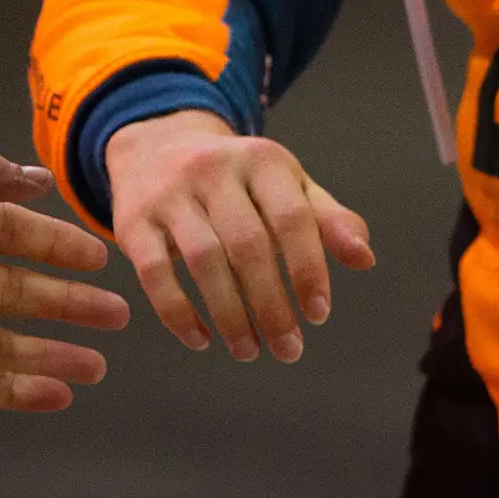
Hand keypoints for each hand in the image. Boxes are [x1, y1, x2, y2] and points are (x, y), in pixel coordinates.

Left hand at [0, 143, 130, 410]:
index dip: (52, 244)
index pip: (5, 232)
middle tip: (117, 315)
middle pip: (11, 289)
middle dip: (65, 303)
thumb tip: (37, 182)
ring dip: (49, 354)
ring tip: (98, 366)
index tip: (99, 259)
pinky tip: (57, 395)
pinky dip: (14, 391)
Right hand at [99, 111, 373, 362]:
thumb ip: (325, 219)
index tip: (318, 314)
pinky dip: (178, 313)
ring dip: (230, 316)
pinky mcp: (133, 222)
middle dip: (271, 306)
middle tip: (288, 350)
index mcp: (261, 160)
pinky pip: (155, 274)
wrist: (154, 146)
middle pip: (248, 246)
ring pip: (204, 262)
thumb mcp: (283, 184)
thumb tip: (365, 257)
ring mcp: (169, 194)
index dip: (307, 268)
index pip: (291, 218)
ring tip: (249, 351)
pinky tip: (201, 340)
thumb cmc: (235, 179)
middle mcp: (213, 169)